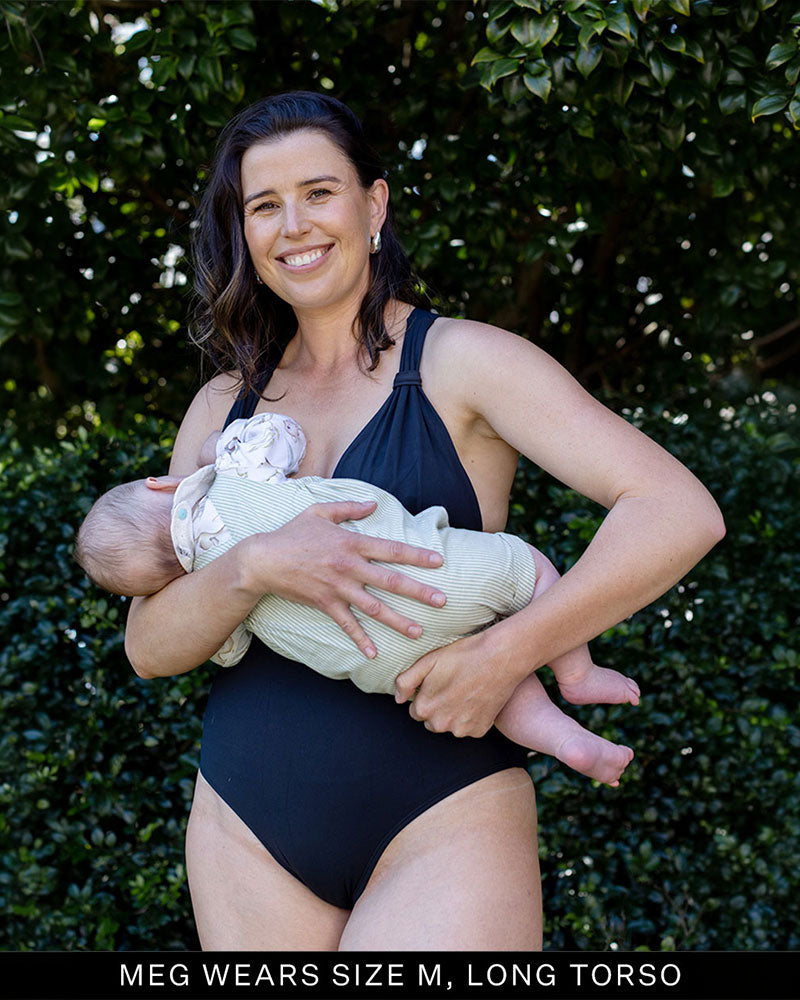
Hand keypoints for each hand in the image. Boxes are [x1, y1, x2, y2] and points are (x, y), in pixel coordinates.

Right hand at [240, 499, 446, 658]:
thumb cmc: (292, 533)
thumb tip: (374, 503)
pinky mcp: (325, 604)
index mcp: (352, 543)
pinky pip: (347, 625)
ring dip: (398, 621)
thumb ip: (350, 507)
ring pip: (374, 607)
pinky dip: (360, 640)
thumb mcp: (320, 512)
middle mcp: (350, 567)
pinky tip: (374, 654)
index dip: (418, 555)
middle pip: (391, 581)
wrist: (263, 559)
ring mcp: (338, 588)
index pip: (392, 550)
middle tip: (443, 601)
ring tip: (418, 632)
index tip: (440, 561)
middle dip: (419, 592)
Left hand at [394, 629, 518, 737]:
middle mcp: (441, 724)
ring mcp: (461, 729)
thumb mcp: (428, 661)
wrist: (500, 658)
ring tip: (465, 690)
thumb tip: (397, 699)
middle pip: (432, 721)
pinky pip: (468, 727)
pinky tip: (476, 698)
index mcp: (425, 708)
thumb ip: (406, 682)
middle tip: (452, 686)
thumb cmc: (463, 656)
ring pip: (450, 725)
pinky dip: (471, 717)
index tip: (438, 684)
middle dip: (437, 707)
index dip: (426, 696)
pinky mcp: (479, 730)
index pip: (416, 710)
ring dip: (453, 714)